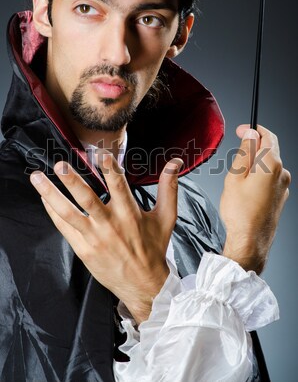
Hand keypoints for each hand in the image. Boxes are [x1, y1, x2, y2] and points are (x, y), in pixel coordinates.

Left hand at [30, 153, 182, 323]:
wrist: (143, 283)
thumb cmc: (154, 247)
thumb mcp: (166, 217)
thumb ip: (168, 187)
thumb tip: (175, 162)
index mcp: (130, 214)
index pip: (119, 186)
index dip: (110, 169)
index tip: (100, 153)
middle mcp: (110, 225)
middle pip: (87, 199)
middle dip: (72, 181)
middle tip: (60, 165)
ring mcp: (94, 238)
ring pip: (68, 213)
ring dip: (51, 194)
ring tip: (37, 178)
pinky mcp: (83, 249)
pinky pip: (64, 227)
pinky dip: (52, 211)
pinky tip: (44, 198)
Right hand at [220, 124, 290, 273]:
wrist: (250, 241)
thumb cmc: (240, 212)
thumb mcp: (235, 176)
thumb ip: (244, 152)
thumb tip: (250, 135)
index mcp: (271, 165)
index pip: (268, 136)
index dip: (254, 129)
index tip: (242, 129)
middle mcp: (282, 174)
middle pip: (269, 150)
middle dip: (252, 148)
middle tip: (235, 155)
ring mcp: (283, 187)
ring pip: (269, 166)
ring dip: (255, 164)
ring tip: (237, 179)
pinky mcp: (280, 197)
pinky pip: (270, 179)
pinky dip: (259, 177)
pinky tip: (245, 190)